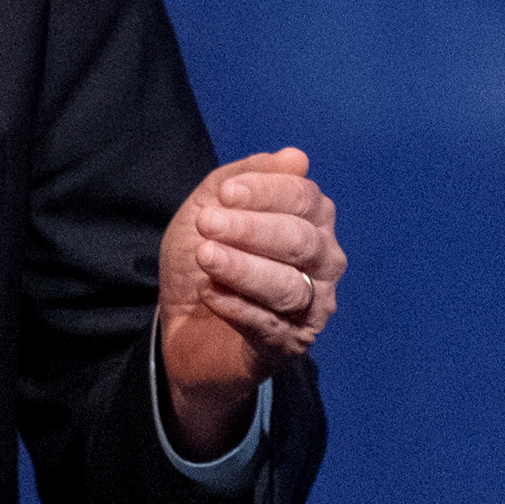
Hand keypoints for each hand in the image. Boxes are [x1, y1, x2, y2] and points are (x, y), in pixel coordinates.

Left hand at [157, 147, 343, 458]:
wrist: (182, 323)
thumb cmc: (203, 258)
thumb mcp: (209, 207)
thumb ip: (243, 177)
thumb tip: (295, 158)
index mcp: (311, 222)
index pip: (305, 198)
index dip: (267, 191)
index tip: (226, 194)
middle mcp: (322, 264)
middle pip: (301, 241)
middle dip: (251, 229)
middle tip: (206, 223)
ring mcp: (310, 307)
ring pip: (289, 286)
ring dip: (243, 268)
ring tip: (205, 257)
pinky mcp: (288, 345)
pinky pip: (270, 325)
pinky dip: (237, 307)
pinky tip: (210, 294)